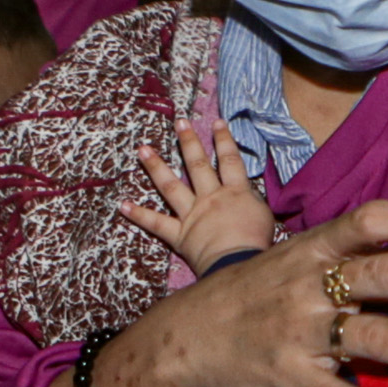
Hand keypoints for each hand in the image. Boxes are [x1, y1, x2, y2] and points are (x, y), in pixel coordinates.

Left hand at [124, 122, 280, 271]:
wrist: (238, 264)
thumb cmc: (256, 242)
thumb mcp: (264, 215)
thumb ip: (253, 199)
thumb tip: (247, 190)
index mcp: (235, 193)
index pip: (230, 161)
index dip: (224, 140)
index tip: (217, 122)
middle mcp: (210, 198)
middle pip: (197, 165)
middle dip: (188, 142)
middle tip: (179, 123)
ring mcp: (192, 215)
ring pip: (171, 186)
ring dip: (156, 167)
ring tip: (142, 149)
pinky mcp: (179, 235)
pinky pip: (156, 223)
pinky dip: (139, 214)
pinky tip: (123, 204)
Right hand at [128, 201, 387, 386]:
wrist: (186, 338)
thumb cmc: (254, 297)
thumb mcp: (293, 260)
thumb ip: (347, 258)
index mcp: (312, 250)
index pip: (370, 222)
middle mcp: (307, 286)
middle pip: (385, 276)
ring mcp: (296, 333)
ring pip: (374, 337)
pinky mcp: (287, 378)